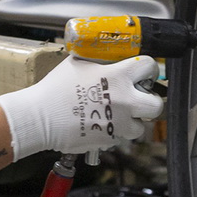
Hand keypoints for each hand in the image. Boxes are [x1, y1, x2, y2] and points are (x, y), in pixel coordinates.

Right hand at [0, 54, 163, 159]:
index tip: (143, 72)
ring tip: (116, 116)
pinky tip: (100, 125)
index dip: (148, 68)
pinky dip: (115, 134)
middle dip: (149, 102)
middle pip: (156, 105)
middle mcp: (124, 101)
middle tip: (137, 99)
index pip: (150, 66)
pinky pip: (121, 139)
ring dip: (131, 122)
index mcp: (118, 76)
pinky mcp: (109, 141)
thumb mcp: (78, 63)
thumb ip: (99, 60)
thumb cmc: (55, 88)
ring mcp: (119, 123)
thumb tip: (107, 55)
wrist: (40, 117)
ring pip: (140, 127)